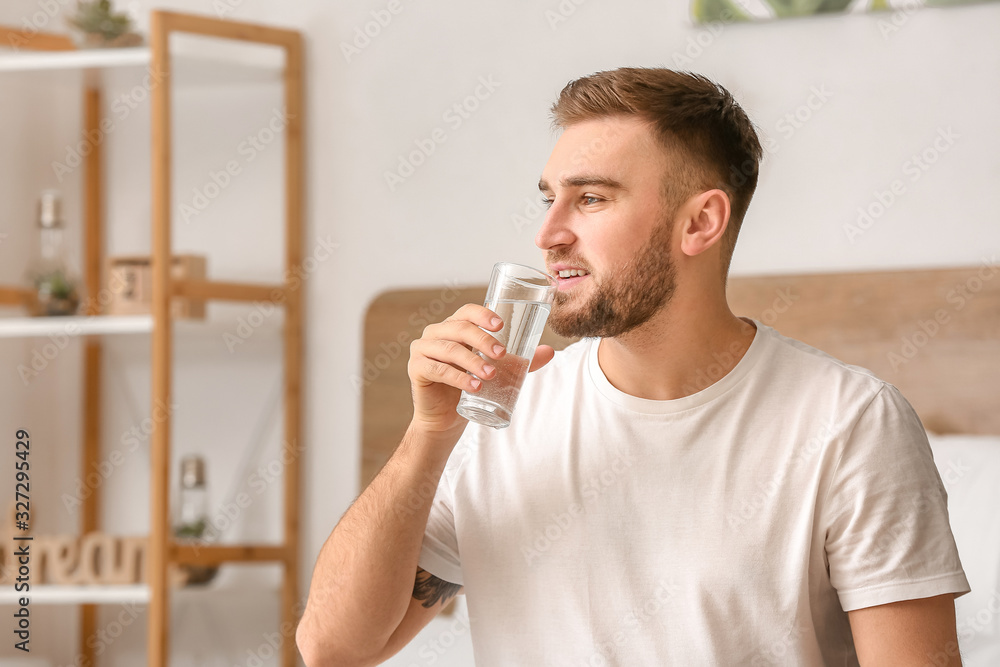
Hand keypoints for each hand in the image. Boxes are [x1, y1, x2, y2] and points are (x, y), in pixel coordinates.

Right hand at [407, 303, 554, 435]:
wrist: (446, 419)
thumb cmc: (471, 388)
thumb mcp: (498, 372)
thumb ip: (520, 362)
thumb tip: (550, 352)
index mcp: (454, 327)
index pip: (467, 312)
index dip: (482, 314)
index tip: (501, 325)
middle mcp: (437, 333)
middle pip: (460, 328)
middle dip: (483, 340)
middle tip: (502, 355)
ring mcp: (423, 349)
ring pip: (449, 349)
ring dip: (473, 361)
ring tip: (491, 375)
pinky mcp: (417, 368)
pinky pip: (437, 369)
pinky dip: (457, 378)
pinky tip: (474, 386)